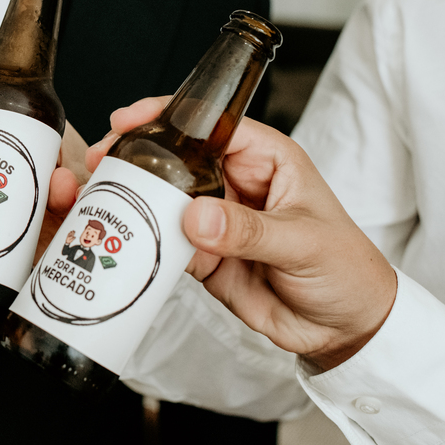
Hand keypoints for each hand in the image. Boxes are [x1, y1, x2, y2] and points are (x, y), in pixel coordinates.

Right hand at [88, 97, 397, 371]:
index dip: (168, 115)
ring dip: (131, 198)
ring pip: (162, 197)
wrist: (345, 329)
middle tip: (100, 161)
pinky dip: (140, 240)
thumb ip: (248, 230)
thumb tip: (196, 216)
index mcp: (265, 158)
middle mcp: (234, 182)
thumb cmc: (345, 270)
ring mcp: (214, 218)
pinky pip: (162, 241)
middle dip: (135, 155)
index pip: (210, 123)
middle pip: (175, 156)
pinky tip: (119, 237)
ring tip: (98, 198)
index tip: (131, 120)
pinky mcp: (200, 254)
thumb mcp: (302, 243)